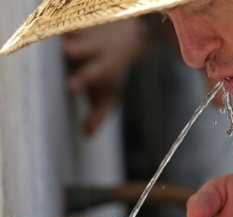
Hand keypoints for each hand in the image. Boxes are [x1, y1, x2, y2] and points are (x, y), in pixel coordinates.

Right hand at [63, 18, 148, 135]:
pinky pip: (70, 14)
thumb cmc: (112, 71)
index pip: (92, 75)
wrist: (130, 35)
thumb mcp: (110, 92)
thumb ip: (98, 114)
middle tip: (67, 50)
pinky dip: (64, 15)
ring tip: (58, 29)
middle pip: (84, 48)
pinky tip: (52, 15)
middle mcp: (95, 47)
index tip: (70, 86)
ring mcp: (88, 29)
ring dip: (68, 27)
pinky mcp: (81, 17)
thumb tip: (87, 136)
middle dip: (77, 49)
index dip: (83, 80)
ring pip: (76, 25)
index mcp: (103, 67)